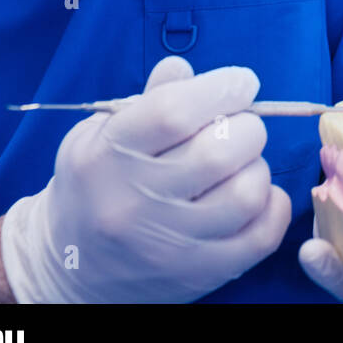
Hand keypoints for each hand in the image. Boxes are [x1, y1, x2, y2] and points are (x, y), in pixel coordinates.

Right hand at [1, 56, 292, 302]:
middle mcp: (134, 202)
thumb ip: (149, 99)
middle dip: (247, 127)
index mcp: (107, 155)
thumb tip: (184, 68)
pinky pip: (262, 236)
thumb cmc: (97, 183)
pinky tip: (257, 194)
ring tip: (240, 164)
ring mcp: (167, 244)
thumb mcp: (102, 133)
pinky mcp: (198, 274)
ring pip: (247, 193)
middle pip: (220, 152)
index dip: (222, 88)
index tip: (241, 82)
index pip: (174, 112)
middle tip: (239, 126)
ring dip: (257, 167)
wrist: (69, 266)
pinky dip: (273, 206)